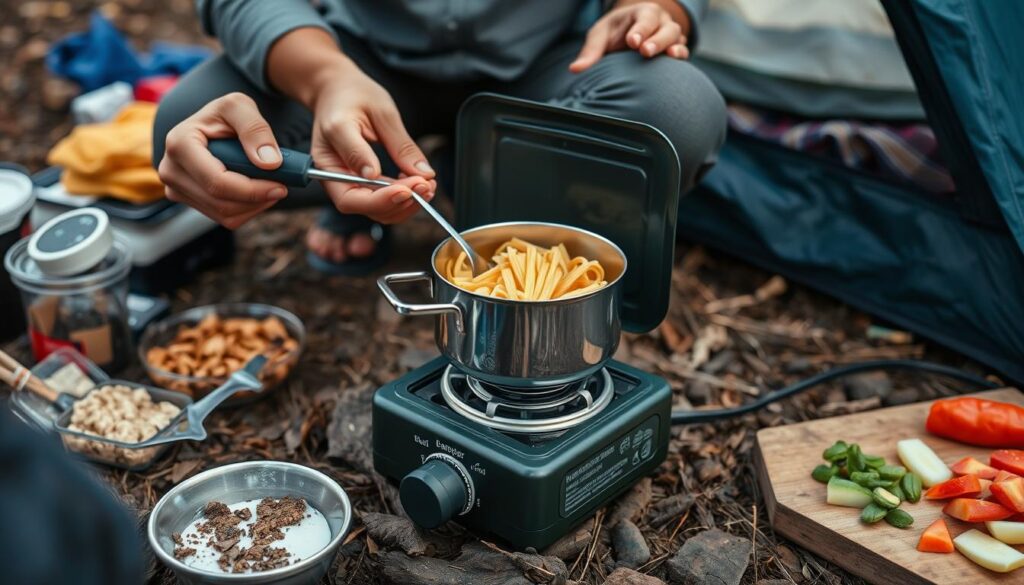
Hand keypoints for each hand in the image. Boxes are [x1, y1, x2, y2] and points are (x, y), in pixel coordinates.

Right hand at [158, 92, 288, 228]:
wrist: (212, 126)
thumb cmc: (226, 114)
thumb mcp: (240, 106)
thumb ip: (255, 129)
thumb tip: (269, 163)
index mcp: (179, 144)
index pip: (217, 182)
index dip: (253, 189)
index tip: (281, 186)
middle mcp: (171, 170)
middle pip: (222, 202)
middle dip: (257, 198)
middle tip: (282, 186)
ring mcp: (176, 189)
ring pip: (225, 214)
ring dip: (255, 205)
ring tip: (270, 184)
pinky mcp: (188, 201)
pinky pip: (224, 218)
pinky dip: (247, 209)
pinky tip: (256, 191)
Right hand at [307, 63, 435, 223]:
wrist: (338, 91)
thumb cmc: (352, 95)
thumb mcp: (379, 111)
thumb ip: (397, 144)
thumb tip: (418, 173)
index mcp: (327, 158)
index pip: (351, 195)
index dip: (382, 198)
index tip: (409, 188)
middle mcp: (333, 177)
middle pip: (364, 208)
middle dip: (399, 203)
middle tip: (426, 186)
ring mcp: (346, 182)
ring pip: (376, 209)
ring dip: (406, 204)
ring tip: (428, 185)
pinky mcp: (361, 183)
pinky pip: (382, 200)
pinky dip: (403, 198)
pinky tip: (419, 184)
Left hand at [570, 0, 690, 72]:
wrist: (629, 35)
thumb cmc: (613, 33)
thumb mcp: (599, 36)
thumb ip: (590, 52)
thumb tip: (575, 69)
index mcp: (641, 13)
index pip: (644, 18)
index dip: (639, 29)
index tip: (632, 41)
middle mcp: (659, 21)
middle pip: (664, 27)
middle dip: (656, 39)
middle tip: (644, 51)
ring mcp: (669, 34)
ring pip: (676, 37)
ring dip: (672, 46)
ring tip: (669, 55)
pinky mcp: (675, 47)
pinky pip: (682, 49)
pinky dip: (681, 54)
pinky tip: (676, 60)